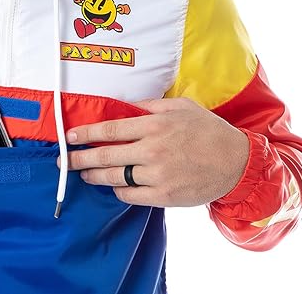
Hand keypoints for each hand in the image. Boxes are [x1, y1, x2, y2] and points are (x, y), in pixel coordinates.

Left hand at [58, 97, 249, 206]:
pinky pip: (130, 195)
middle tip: (64, 161)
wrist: (237, 163)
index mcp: (155, 125)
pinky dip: (117, 190)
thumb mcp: (181, 106)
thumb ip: (150, 104)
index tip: (70, 137)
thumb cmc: (208, 131)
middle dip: (79, 158)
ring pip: (114, 177)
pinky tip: (112, 185)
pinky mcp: (164, 196)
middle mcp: (152, 150)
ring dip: (94, 176)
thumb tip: (124, 105)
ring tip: (83, 174)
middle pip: (105, 155)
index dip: (86, 134)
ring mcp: (157, 175)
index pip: (110, 129)